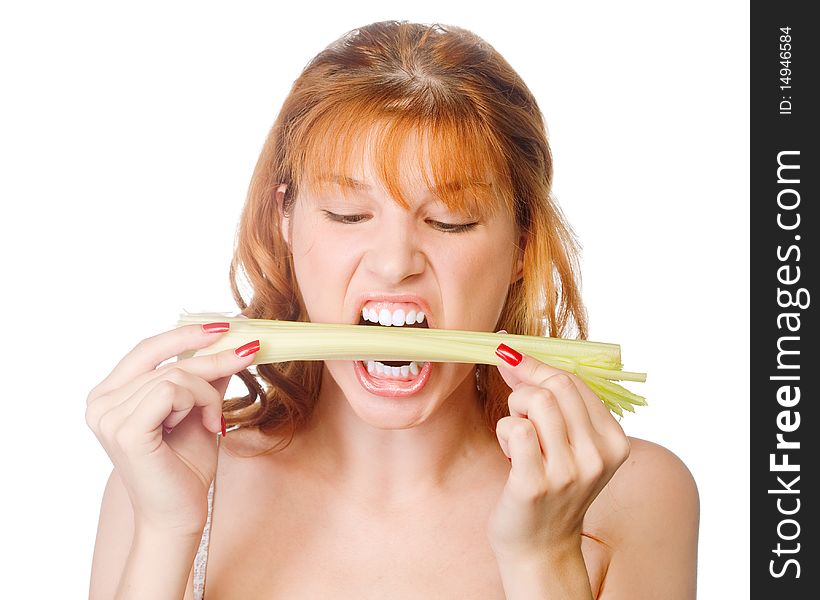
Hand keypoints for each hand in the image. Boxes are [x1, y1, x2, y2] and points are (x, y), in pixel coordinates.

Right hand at [85, 323, 259, 536]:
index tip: (224, 326)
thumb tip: (228, 341)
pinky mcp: (125, 430)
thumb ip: (205, 377)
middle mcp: (100, 403)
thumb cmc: (184, 467)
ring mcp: (108, 416)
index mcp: (109, 395)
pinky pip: (172, 391)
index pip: (147, 349)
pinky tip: (205, 425)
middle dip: (212, 360)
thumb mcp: (199, 409)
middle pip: (165, 360)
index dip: (185, 335)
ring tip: (212, 420)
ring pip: (175, 374)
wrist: (180, 514)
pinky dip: (199, 402)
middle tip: (249, 353)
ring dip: (207, 393)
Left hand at [487, 339, 630, 563]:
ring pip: (536, 402)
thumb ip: (553, 401)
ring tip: (517, 435)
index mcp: (614, 441)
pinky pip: (515, 429)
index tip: (511, 357)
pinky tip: (510, 453)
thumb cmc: (551, 487)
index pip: (575, 381)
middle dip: (525, 385)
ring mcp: (569, 472)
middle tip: (513, 401)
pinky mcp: (536, 484)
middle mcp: (598, 456)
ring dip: (514, 410)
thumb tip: (513, 354)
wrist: (541, 547)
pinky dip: (504, 431)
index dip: (537, 365)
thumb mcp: (568, 444)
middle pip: (556, 386)